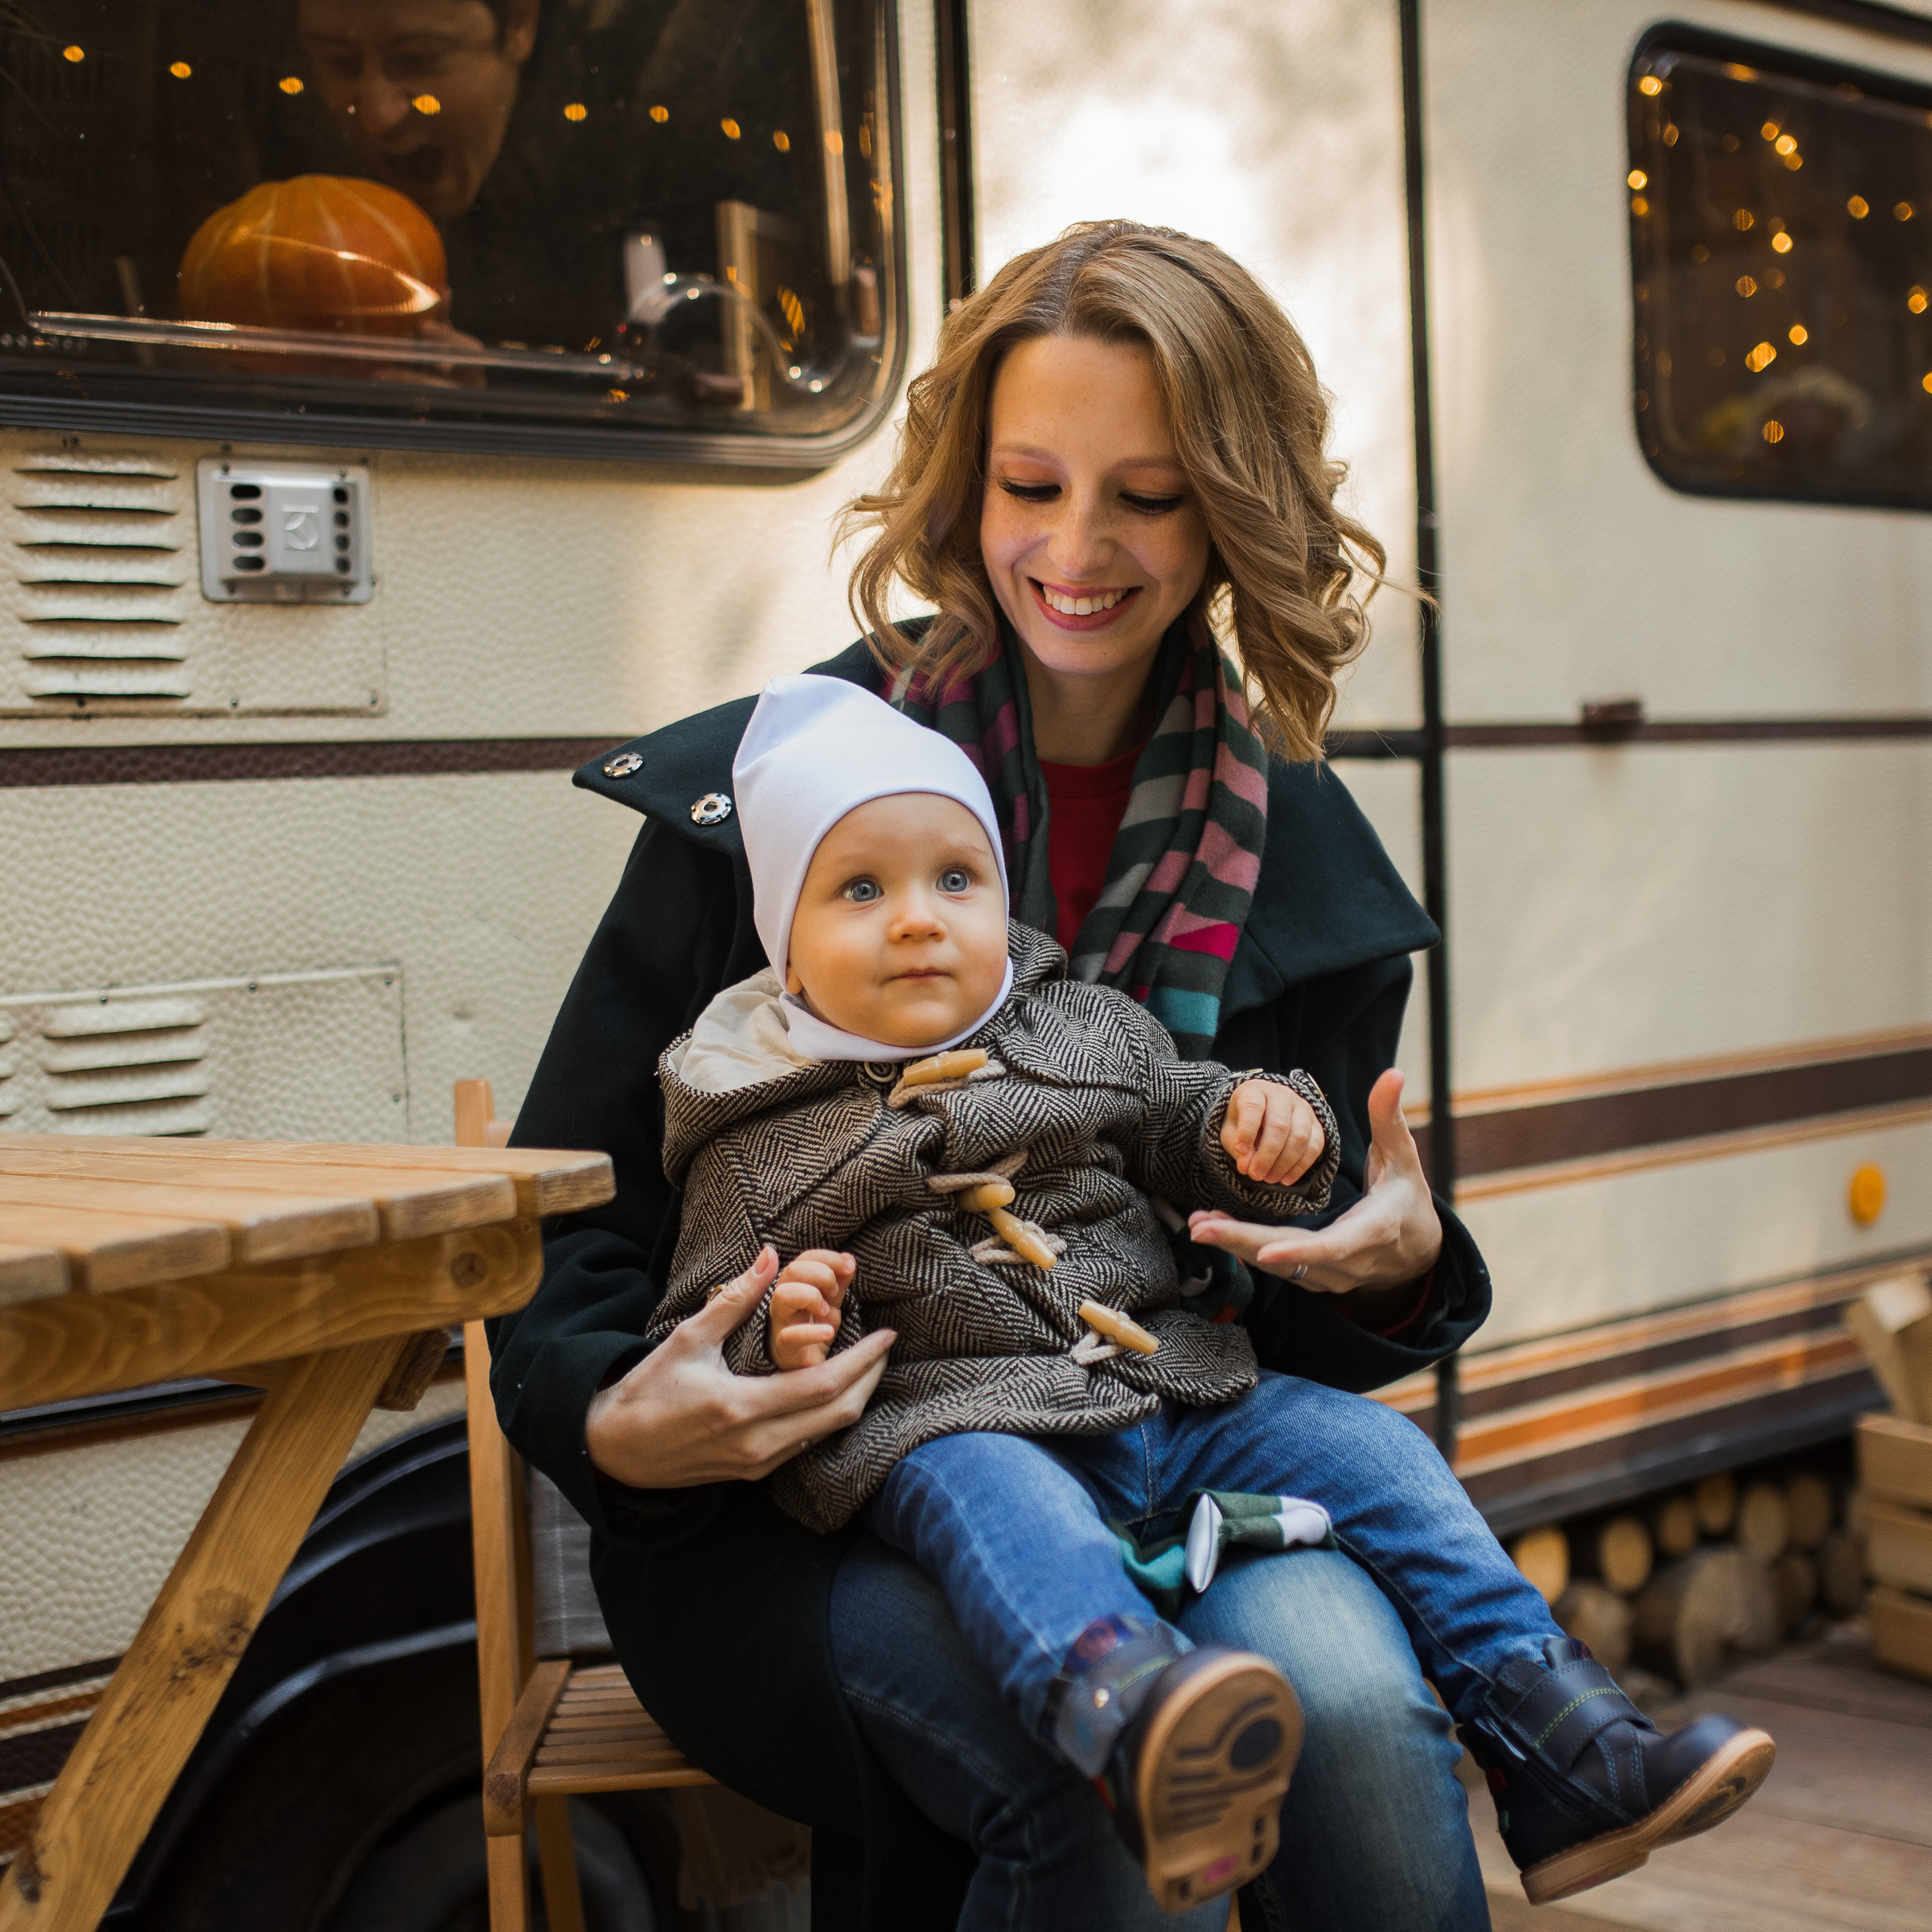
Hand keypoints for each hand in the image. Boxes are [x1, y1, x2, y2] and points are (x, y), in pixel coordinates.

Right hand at [585, 1246, 893, 1488]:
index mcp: (742, 1407)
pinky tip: (832, 1390)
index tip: (887, 1334)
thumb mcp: (688, 1339)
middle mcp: (758, 1443)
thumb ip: (735, 1300)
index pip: (825, 1385)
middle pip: (839, 1414)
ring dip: (853, 1398)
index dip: (863, 1360)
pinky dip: (828, 1415)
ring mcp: (758, 1464)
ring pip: (826, 1433)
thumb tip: (770, 1256)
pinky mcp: (754, 1473)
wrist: (615, 1450)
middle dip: (870, 1379)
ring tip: (866, 1363)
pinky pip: (806, 1444)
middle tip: (886, 1346)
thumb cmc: (647, 1390)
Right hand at [770, 1249, 855, 1369]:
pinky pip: (789, 1336)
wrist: (805, 1376)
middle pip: (791, 1270)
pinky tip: (828, 1332)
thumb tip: (849, 1259)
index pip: (803, 1259)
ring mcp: (780, 1326)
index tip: (848, 1266)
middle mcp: (783, 1304)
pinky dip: (811, 1331)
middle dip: (820, 1273)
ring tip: (826, 1311)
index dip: (826, 1257)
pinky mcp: (785, 1352)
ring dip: (810, 1295)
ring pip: (782, 1295)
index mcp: (794, 1288)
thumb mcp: (830, 1306)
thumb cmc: (814, 1335)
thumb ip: (838, 1283)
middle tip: (835, 1292)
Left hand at [1191, 1068, 1441, 1296]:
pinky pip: (1278, 1267)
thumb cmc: (1406, 1199)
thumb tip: (1393, 1074)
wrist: (1417, 1253)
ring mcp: (1330, 1277)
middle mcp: (1349, 1262)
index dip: (1300, 1251)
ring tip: (1197, 1225)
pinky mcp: (1314, 1279)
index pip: (1334, 1246)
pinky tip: (1216, 1230)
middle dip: (1243, 1244)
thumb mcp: (1403, 1158)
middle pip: (1291, 1259)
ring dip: (1236, 1247)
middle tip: (1199, 1229)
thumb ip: (1389, 1117)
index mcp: (1373, 1230)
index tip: (1265, 1254)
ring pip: (1279, 1267)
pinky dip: (1246, 1250)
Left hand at [1220, 1078, 1325, 1185]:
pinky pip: (1315, 1145)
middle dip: (1267, 1155)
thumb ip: (1237, 1147)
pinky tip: (1285, 1179)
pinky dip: (1301, 1166)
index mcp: (1255, 1091)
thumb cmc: (1242, 1121)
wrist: (1263, 1112)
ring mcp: (1302, 1107)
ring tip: (1269, 1178)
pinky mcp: (1315, 1123)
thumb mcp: (1231, 1131)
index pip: (1253, 1107)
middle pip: (1279, 1125)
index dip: (1247, 1130)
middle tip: (1256, 1175)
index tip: (1240, 1150)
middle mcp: (1281, 1095)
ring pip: (1300, 1136)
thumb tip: (1247, 1167)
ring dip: (1285, 1163)